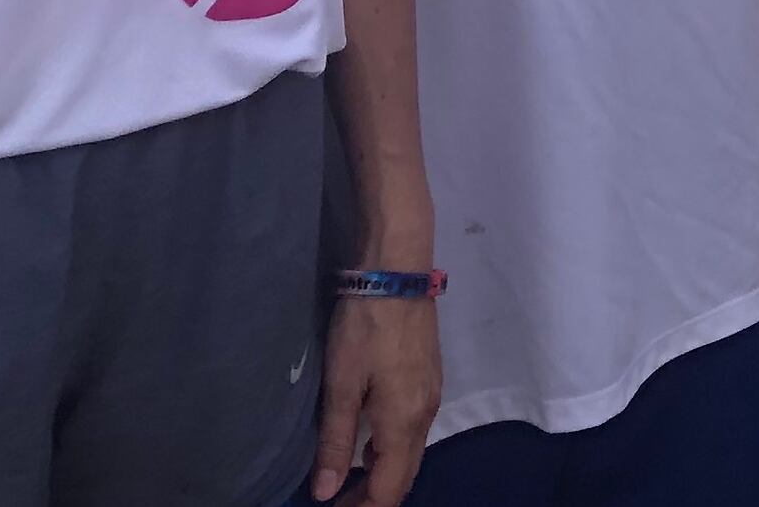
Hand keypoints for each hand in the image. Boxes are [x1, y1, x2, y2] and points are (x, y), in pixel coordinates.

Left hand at [309, 293, 439, 504]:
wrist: (397, 275)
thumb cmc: (365, 330)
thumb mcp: (341, 385)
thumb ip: (336, 441)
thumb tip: (326, 493)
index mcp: (403, 422)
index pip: (389, 487)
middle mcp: (425, 416)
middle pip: (405, 475)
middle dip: (375, 497)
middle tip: (340, 503)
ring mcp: (432, 396)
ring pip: (412, 453)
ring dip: (383, 474)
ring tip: (349, 480)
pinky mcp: (429, 380)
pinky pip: (414, 432)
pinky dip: (391, 450)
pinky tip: (369, 442)